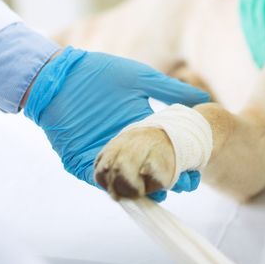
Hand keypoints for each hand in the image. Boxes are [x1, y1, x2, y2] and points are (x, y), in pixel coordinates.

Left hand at [22, 48, 209, 201]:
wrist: (60, 76)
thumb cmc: (99, 72)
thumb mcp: (141, 79)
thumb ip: (171, 90)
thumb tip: (204, 99)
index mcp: (141, 126)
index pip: (165, 149)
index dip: (181, 160)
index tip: (196, 169)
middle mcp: (125, 144)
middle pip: (149, 169)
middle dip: (167, 180)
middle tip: (183, 184)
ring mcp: (105, 154)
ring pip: (127, 179)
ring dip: (143, 188)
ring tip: (159, 190)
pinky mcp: (82, 162)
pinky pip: (100, 179)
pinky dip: (113, 185)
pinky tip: (129, 188)